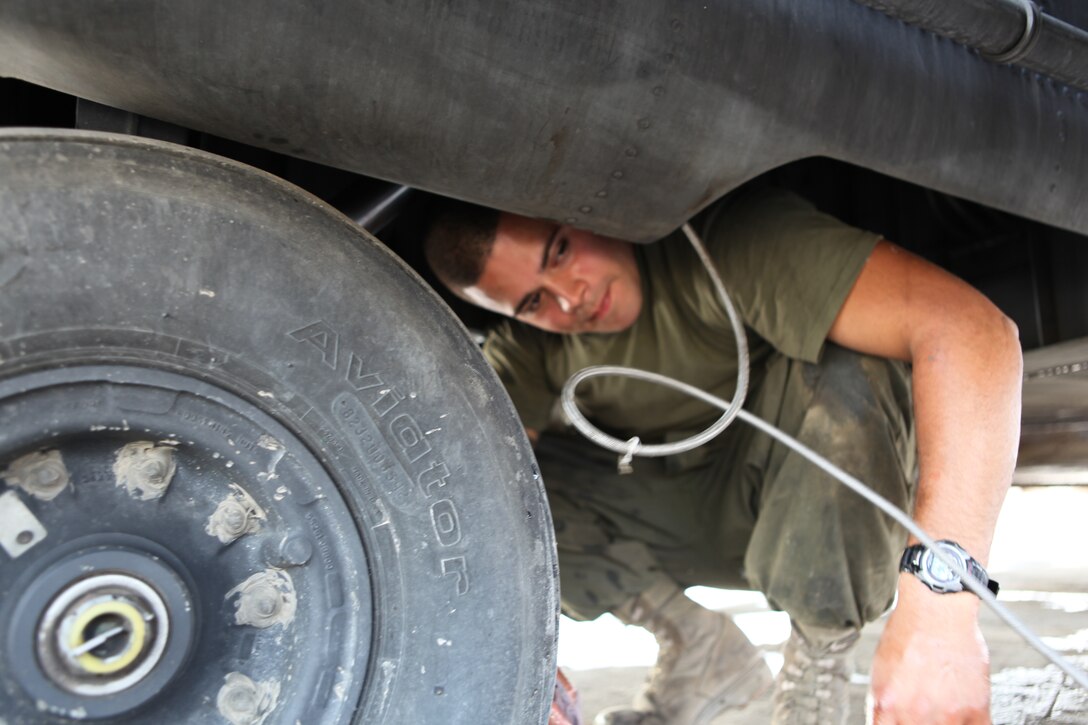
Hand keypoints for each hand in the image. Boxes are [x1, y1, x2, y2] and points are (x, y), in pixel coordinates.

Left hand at [868, 576, 990, 723]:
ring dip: (945, 722)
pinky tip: (962, 716)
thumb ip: (882, 705)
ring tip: (942, 709)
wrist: (937, 608)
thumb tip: (884, 722)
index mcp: (889, 704)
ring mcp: (948, 713)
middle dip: (920, 724)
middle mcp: (917, 712)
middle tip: (924, 714)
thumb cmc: (908, 633)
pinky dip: (969, 724)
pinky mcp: (976, 707)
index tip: (902, 723)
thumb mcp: (880, 670)